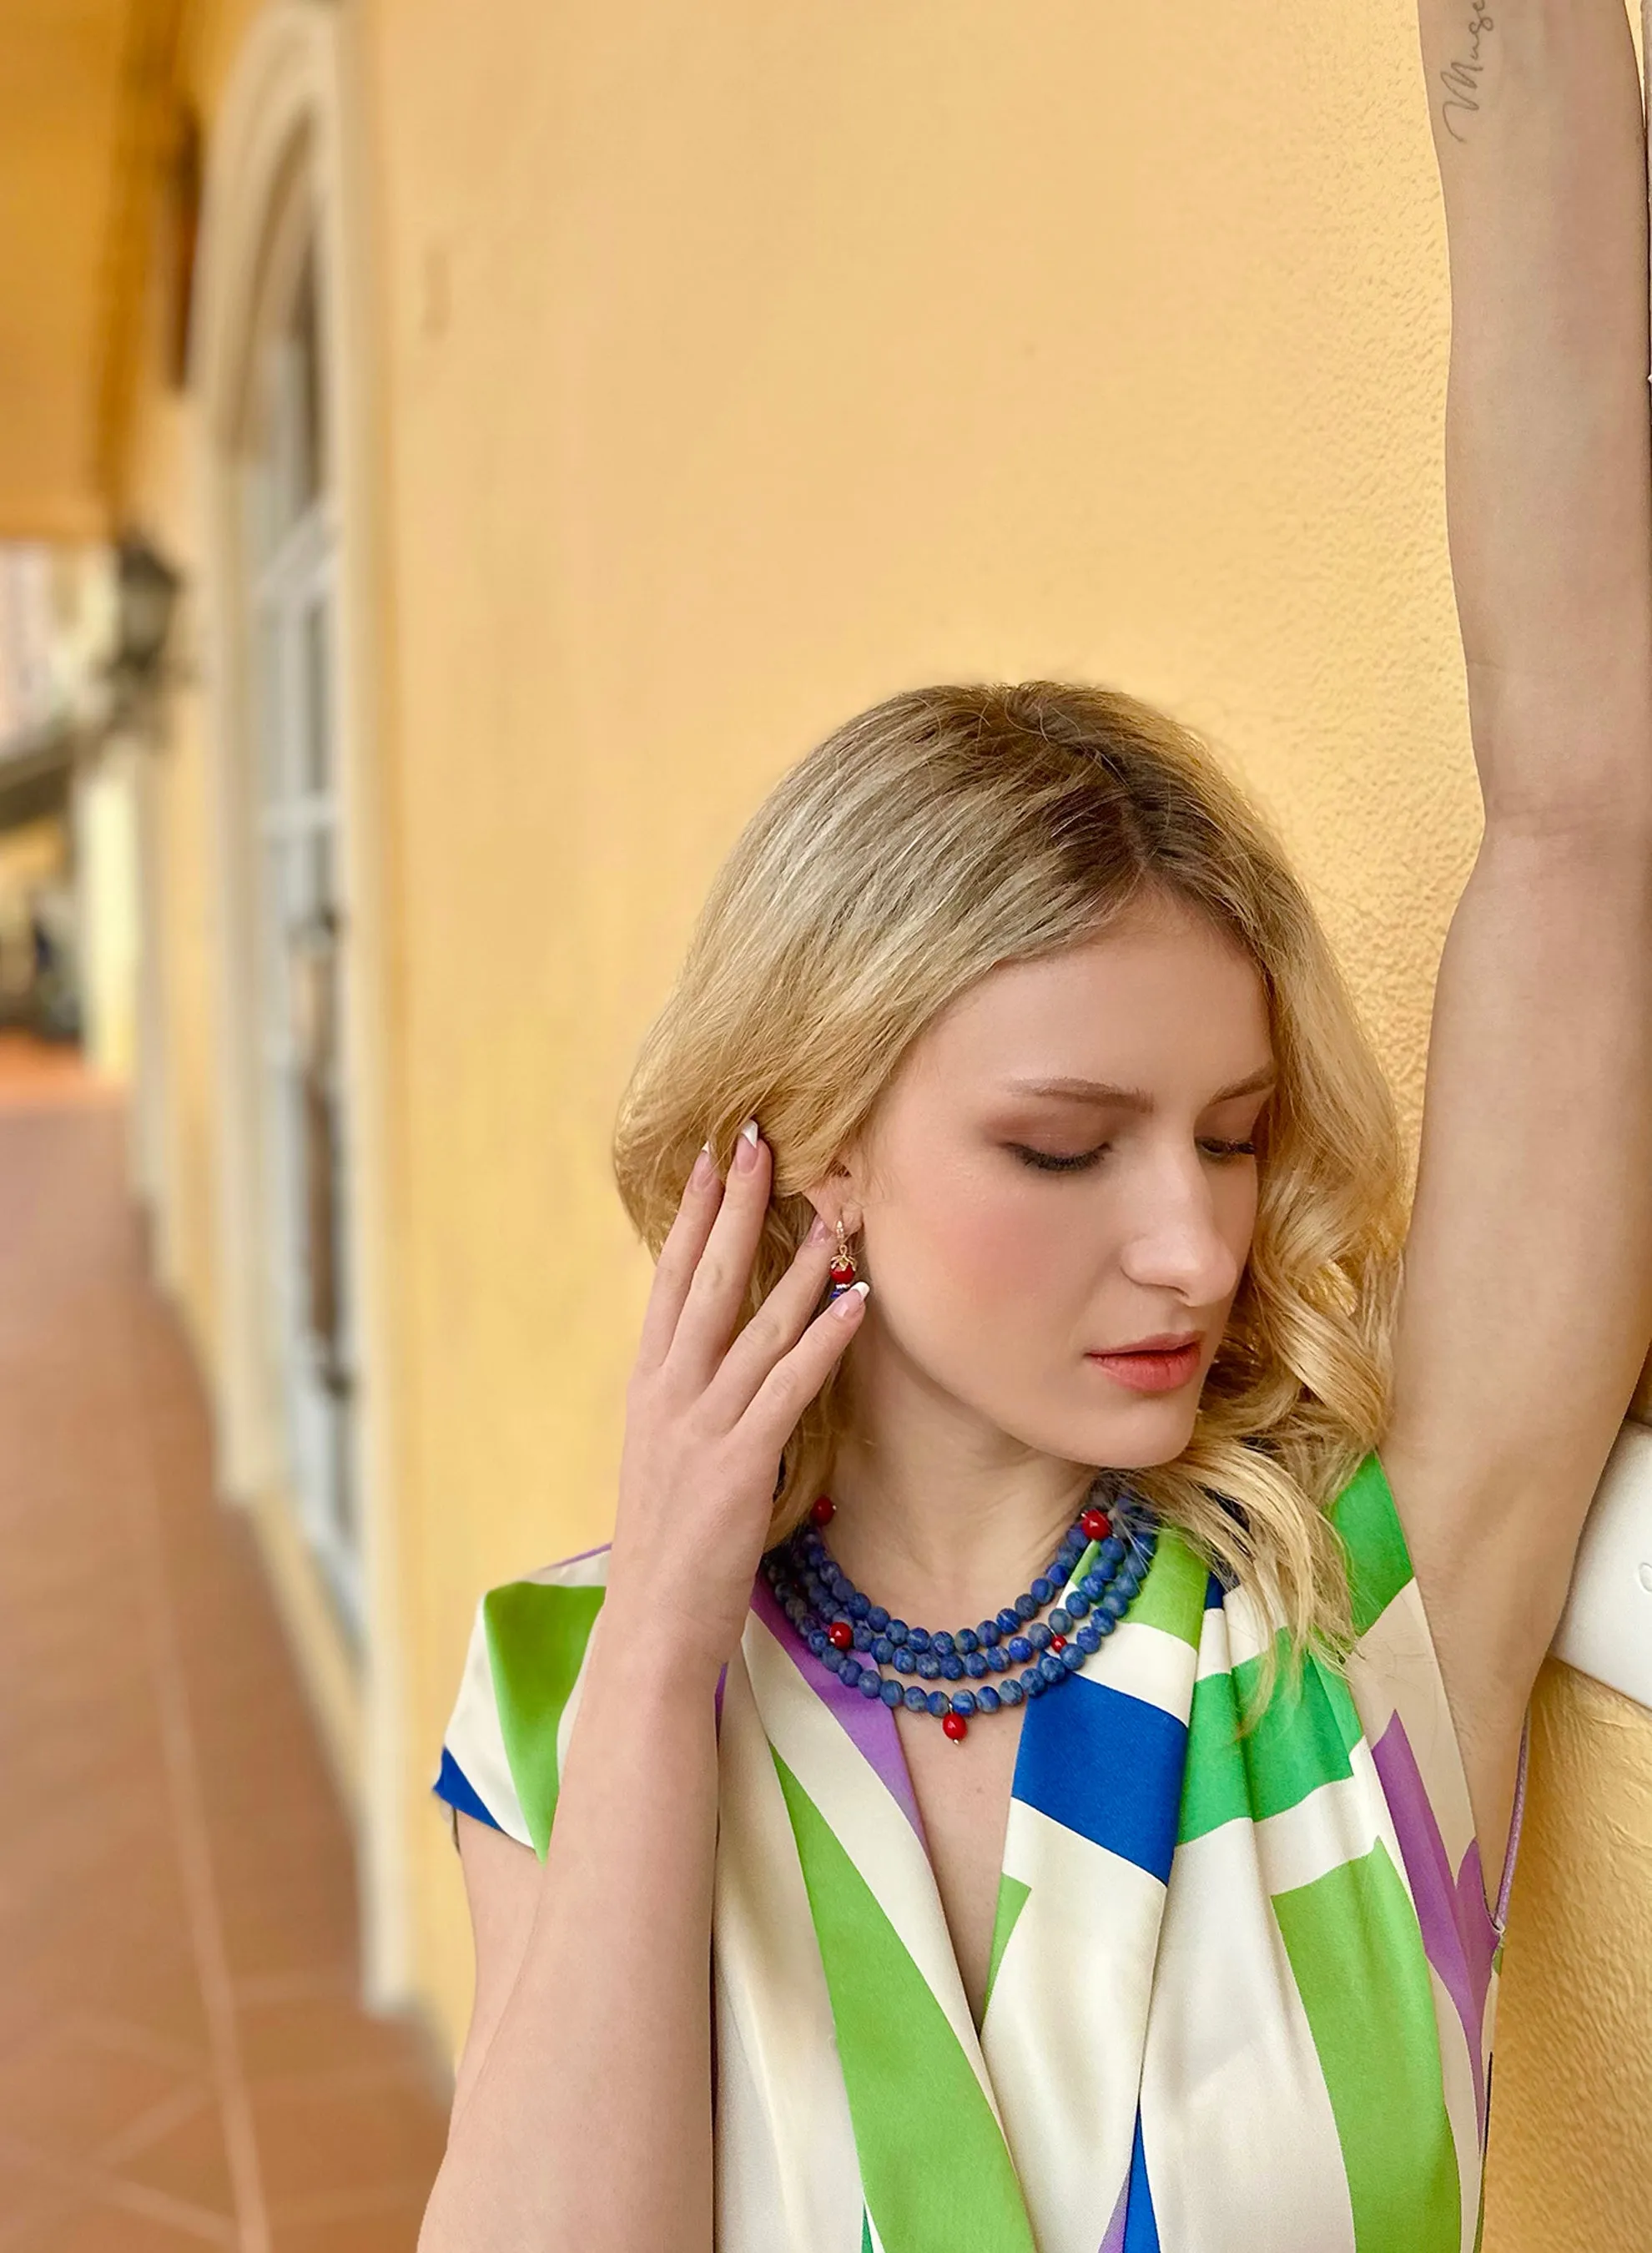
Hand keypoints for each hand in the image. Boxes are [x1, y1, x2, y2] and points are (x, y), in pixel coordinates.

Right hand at [604, 1120, 866, 1680]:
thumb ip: (690, 1399)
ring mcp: (702, 1426)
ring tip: (832, 1206)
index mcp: (648, 1388)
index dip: (690, 1215)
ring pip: (756, 1322)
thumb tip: (723, 1353)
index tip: (708, 1157)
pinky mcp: (739, 1463)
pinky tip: (855, 1301)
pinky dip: (824, 1338)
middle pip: (707, 1279)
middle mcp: (668, 1393)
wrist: (649, 1627)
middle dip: (735, 1205)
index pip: (670, 1281)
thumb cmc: (670, 1547)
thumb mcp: (666, 1456)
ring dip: (798, 1261)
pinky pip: (789, 1385)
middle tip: (758, 1140)